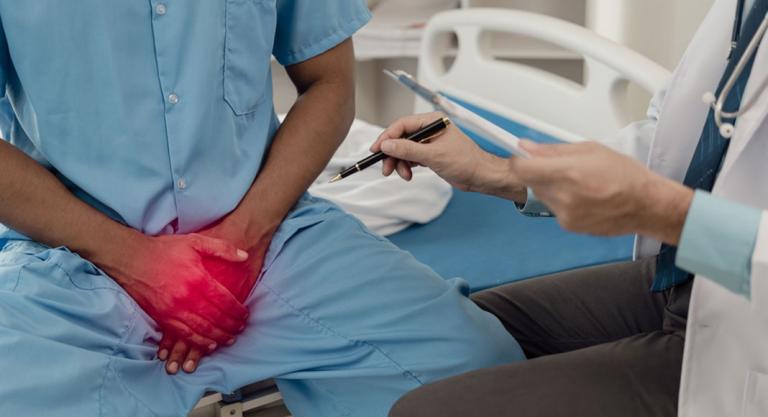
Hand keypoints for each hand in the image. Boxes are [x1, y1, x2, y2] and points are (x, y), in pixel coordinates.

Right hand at [157, 216, 276, 373]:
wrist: (131, 258)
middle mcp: (186, 297)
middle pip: (215, 319)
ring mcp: (173, 309)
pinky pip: (183, 335)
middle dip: (231, 326)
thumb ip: (222, 248)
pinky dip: (198, 342)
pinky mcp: (161, 317)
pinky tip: (208, 345)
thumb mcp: (195, 241)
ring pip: (201, 330)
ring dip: (218, 337)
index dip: (238, 311)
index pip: (225, 301)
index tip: (245, 315)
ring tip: (229, 339)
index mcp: (198, 278)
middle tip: (240, 329)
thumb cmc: (164, 249)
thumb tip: (244, 256)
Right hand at [372, 112, 526, 201]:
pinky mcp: (430, 154)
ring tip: (403, 175)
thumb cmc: (466, 162)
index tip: (376, 149)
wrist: (480, 176)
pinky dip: (406, 166)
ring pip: (404, 150)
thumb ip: (408, 150)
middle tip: (386, 168)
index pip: (402, 125)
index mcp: (432, 121)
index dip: (387, 137)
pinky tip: (409, 174)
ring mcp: (429, 142)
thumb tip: (387, 145)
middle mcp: (429, 129)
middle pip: (400, 138)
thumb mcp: (433, 156)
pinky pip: (411, 157)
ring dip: (399, 163)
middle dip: (392, 154)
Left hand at [510, 140, 693, 244]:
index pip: (522, 169)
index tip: (522, 158)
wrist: (647, 205)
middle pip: (532, 182)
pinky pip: (555, 208)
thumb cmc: (626, 175)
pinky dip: (562, 201)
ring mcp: (565, 214)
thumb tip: (527, 148)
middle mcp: (564, 196)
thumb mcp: (590, 150)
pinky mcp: (569, 226)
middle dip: (540, 173)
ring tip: (579, 183)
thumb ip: (554, 150)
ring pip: (543, 196)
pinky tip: (584, 197)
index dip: (519, 162)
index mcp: (568, 173)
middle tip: (561, 168)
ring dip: (552, 187)